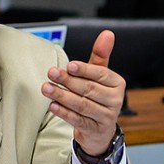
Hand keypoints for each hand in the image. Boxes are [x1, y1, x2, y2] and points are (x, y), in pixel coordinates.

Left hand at [41, 30, 125, 155]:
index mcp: (117, 83)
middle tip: (51, 73)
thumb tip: (107, 34)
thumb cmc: (97, 96)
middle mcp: (115, 100)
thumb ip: (100, 55)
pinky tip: (52, 106)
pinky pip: (78, 120)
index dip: (84, 69)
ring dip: (62, 95)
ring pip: (82, 104)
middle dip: (68, 80)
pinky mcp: (95, 130)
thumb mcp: (99, 76)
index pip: (101, 74)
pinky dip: (64, 112)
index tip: (69, 65)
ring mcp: (106, 117)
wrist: (99, 130)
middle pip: (89, 89)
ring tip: (46, 88)